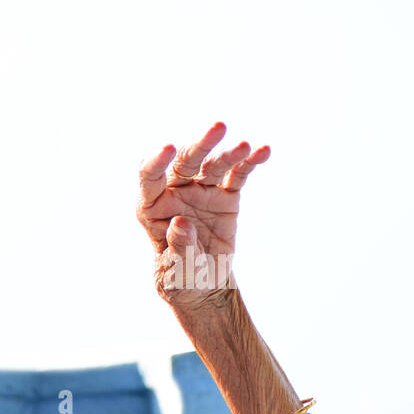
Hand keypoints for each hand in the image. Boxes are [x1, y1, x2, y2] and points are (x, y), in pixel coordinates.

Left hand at [136, 122, 269, 310]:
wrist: (204, 284)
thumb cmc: (180, 277)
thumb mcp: (176, 271)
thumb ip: (178, 248)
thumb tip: (181, 224)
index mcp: (152, 207)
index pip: (150, 176)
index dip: (157, 161)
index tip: (168, 149)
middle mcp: (175, 191)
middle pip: (186, 162)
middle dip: (200, 145)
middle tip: (218, 128)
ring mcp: (201, 191)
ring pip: (213, 165)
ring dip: (229, 153)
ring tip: (244, 146)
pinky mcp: (225, 196)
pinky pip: (237, 176)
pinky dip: (250, 163)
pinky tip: (263, 151)